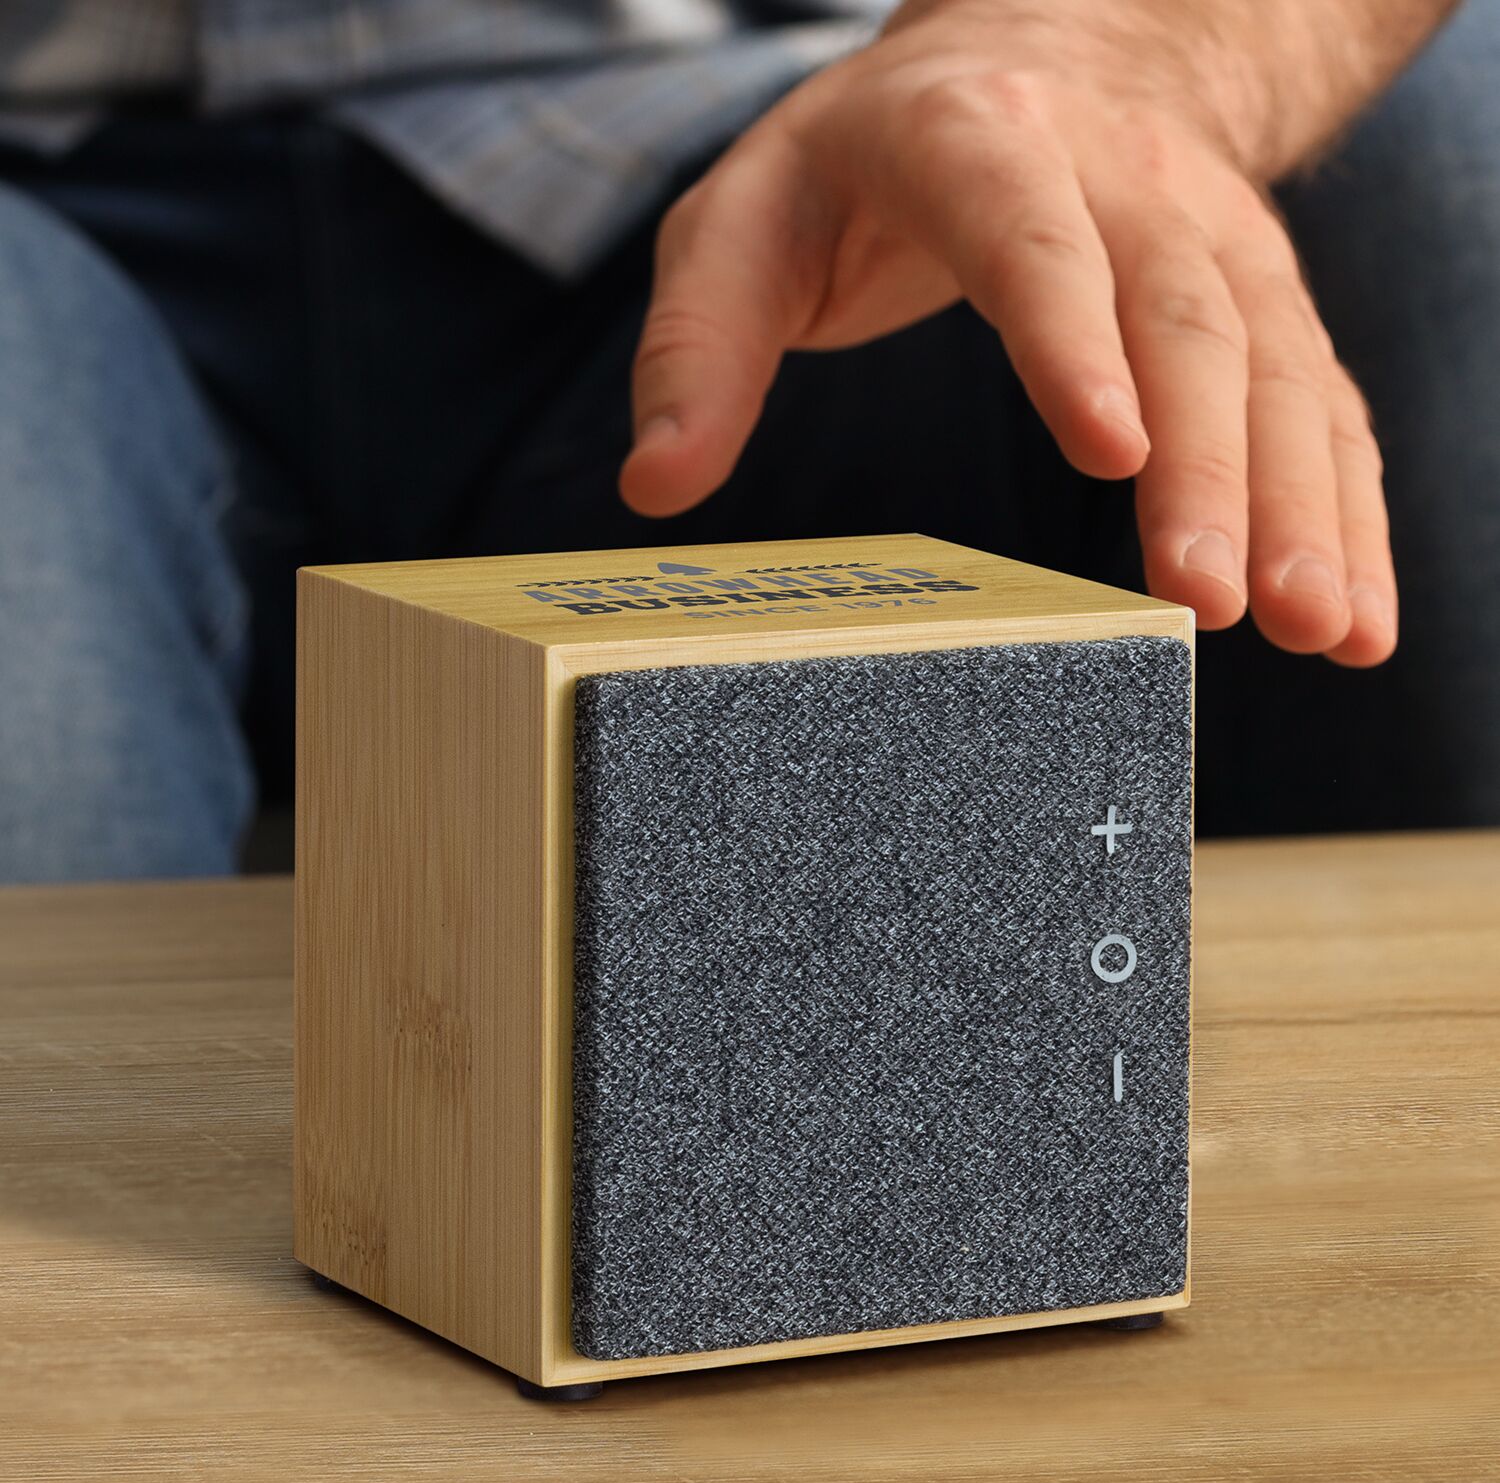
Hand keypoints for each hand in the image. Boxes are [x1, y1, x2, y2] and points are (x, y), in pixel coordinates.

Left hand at [618, 0, 1396, 666]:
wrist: (1036, 54)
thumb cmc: (863, 163)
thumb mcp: (745, 217)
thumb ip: (699, 342)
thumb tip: (653, 485)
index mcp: (975, 147)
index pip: (1031, 241)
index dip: (1073, 341)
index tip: (1109, 457)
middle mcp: (1118, 183)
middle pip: (1182, 322)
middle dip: (1211, 467)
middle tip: (1214, 600)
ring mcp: (1205, 240)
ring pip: (1274, 368)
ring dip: (1304, 505)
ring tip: (1318, 630)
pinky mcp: (1255, 302)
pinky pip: (1320, 402)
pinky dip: (1346, 510)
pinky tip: (1356, 615)